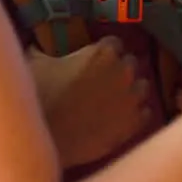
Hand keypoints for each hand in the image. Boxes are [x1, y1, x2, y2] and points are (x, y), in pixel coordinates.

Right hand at [27, 36, 150, 167]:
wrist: (45, 138)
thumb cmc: (40, 97)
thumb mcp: (36, 65)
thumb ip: (45, 53)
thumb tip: (36, 47)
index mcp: (104, 53)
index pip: (113, 43)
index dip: (104, 52)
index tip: (94, 60)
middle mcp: (124, 71)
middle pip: (130, 63)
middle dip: (119, 69)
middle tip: (103, 80)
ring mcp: (132, 97)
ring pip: (142, 86)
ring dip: (131, 90)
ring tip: (115, 100)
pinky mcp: (134, 123)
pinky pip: (145, 113)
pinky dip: (135, 114)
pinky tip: (121, 119)